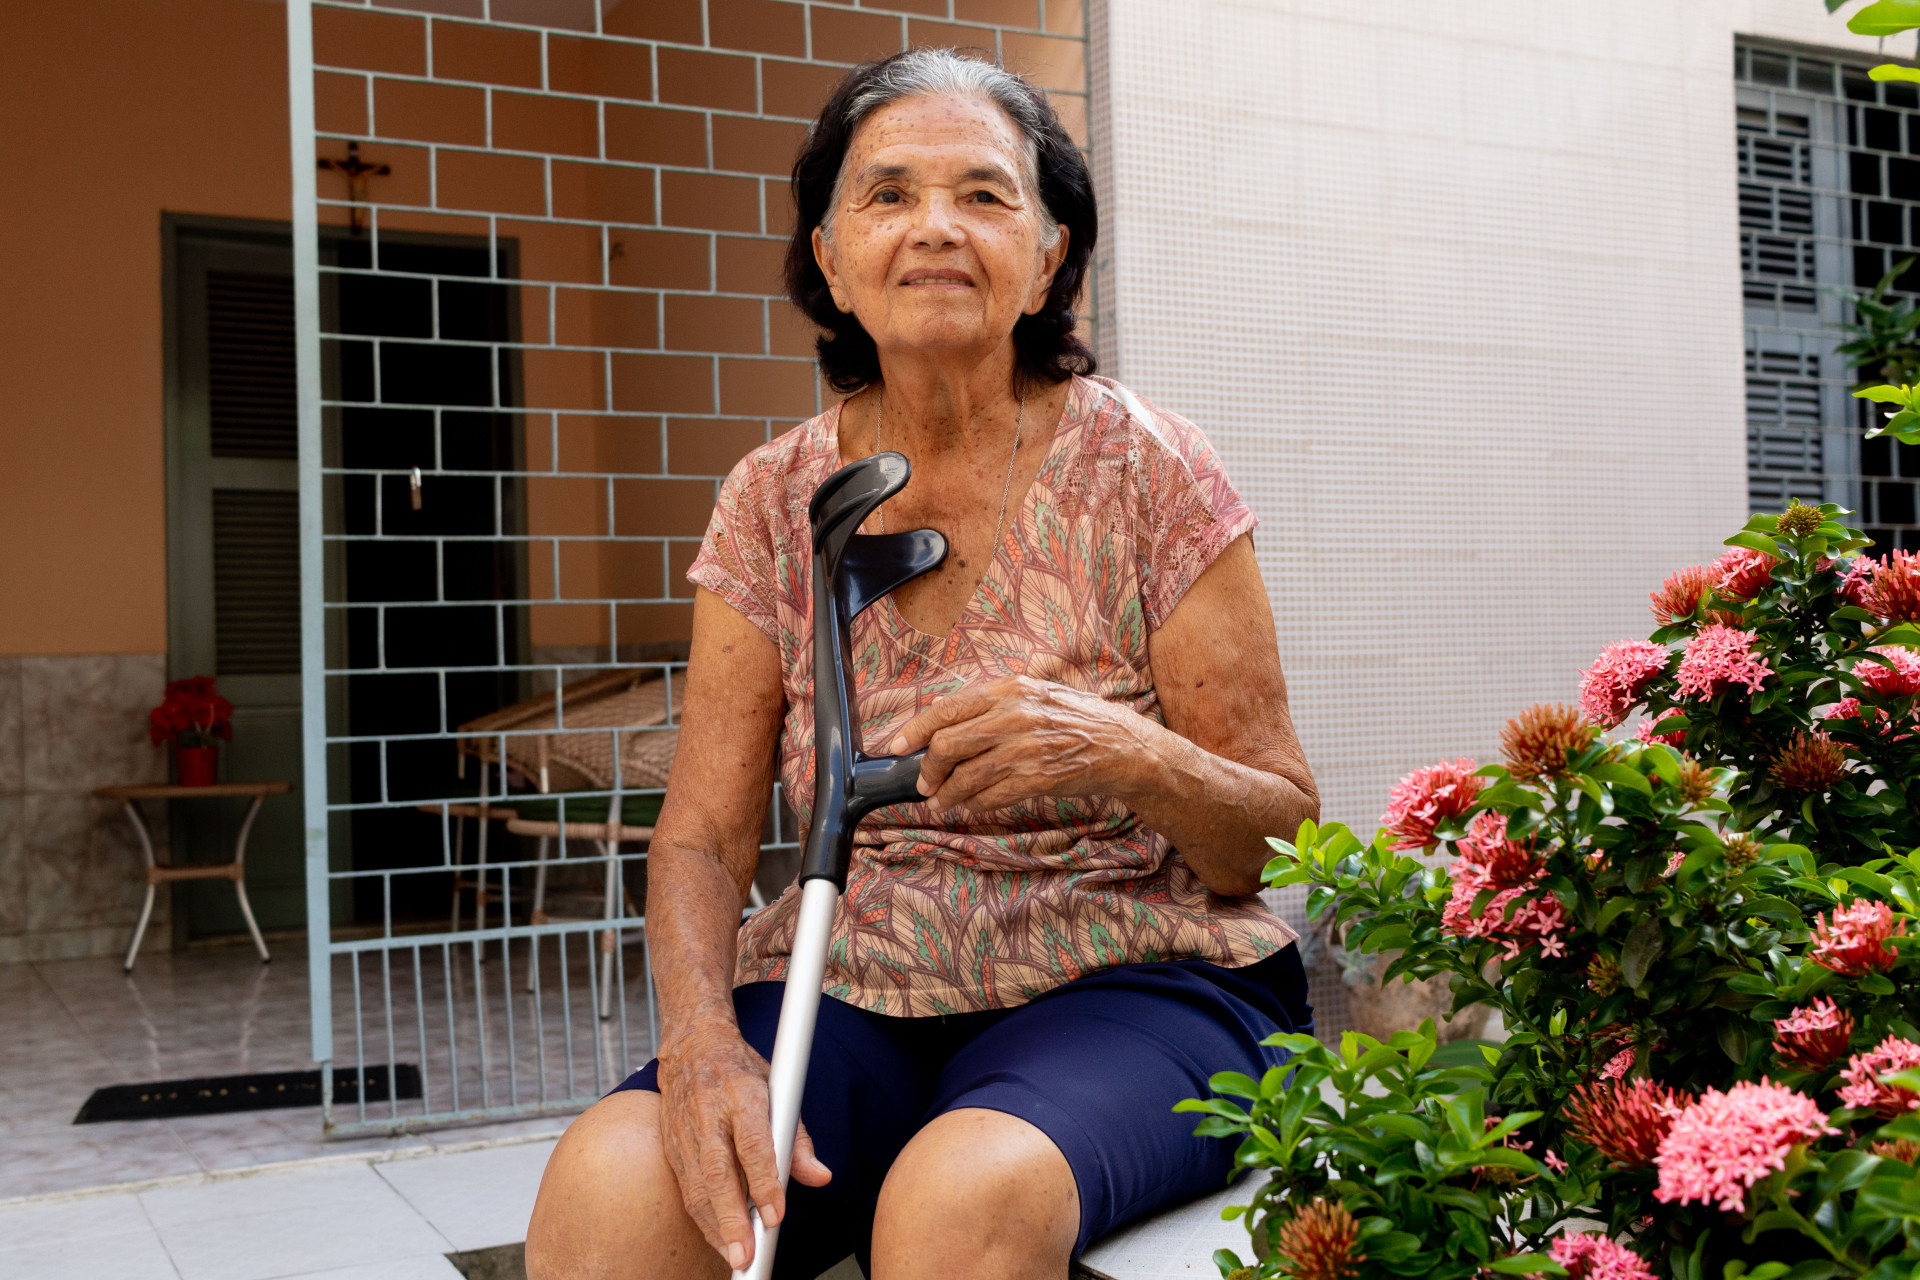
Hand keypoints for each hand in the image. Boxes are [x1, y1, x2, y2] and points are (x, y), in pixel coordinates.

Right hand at [656, 1018, 831, 1270]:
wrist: (690, 1045)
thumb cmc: (740, 1070)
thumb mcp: (779, 1089)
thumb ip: (798, 1138)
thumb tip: (820, 1177)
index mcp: (740, 1093)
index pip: (752, 1143)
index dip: (764, 1181)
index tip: (776, 1214)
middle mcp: (708, 1113)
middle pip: (718, 1172)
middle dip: (733, 1217)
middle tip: (748, 1254)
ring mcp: (684, 1131)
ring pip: (698, 1187)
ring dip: (716, 1226)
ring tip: (736, 1257)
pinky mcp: (670, 1146)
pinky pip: (687, 1189)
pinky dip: (704, 1218)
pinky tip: (720, 1239)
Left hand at [887, 675, 1148, 812]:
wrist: (1120, 745)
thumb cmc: (1074, 718)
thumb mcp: (1034, 694)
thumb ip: (992, 703)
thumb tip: (943, 717)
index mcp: (1009, 690)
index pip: (946, 709)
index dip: (914, 730)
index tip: (897, 746)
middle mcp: (1014, 716)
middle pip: (947, 744)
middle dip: (927, 768)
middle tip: (924, 781)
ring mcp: (1025, 749)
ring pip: (964, 777)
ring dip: (947, 794)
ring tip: (942, 800)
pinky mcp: (1036, 779)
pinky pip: (990, 797)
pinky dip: (973, 804)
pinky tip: (970, 805)